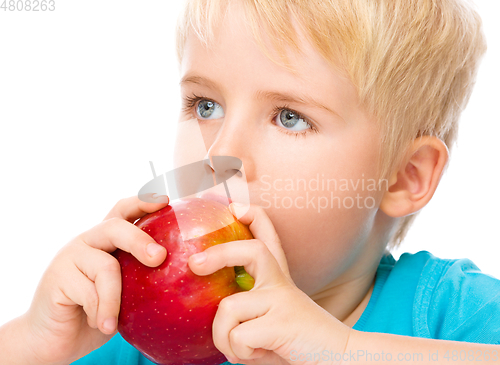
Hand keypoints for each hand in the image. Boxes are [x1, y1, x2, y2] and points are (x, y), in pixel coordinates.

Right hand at [23, 194, 169, 364]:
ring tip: (114, 324)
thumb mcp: (124, 293)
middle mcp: (88, 241)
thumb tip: (180, 277)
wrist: (53, 339)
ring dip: (115, 299)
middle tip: (159, 257)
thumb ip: (141, 278)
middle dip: (140, 240)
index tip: (165, 200)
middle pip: (115, 227)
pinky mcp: (57, 276)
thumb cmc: (96, 313)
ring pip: (107, 267)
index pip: (124, 211)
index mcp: (106, 240)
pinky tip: (102, 326)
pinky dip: (101, 312)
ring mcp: (70, 256)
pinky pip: (90, 293)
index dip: (143, 202)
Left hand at [188, 203, 350, 364]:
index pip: (268, 237)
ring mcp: (282, 300)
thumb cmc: (298, 344)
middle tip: (194, 264)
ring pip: (228, 307)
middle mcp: (281, 283)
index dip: (253, 217)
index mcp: (278, 280)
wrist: (342, 359)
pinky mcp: (283, 322)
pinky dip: (240, 354)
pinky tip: (258, 355)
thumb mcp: (270, 320)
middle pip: (251, 250)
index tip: (235, 208)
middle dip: (219, 253)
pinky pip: (239, 336)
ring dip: (224, 337)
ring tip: (242, 351)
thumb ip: (248, 310)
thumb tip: (211, 309)